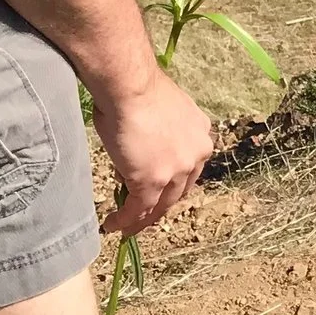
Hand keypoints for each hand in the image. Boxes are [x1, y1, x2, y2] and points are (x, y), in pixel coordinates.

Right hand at [91, 71, 216, 233]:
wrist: (131, 87)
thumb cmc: (138, 91)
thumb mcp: (161, 115)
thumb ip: (159, 137)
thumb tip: (137, 153)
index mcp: (201, 136)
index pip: (188, 170)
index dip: (171, 185)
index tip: (158, 193)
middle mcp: (196, 155)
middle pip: (178, 191)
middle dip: (159, 206)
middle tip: (142, 215)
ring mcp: (177, 170)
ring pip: (160, 204)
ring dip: (142, 219)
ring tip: (127, 227)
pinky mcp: (153, 181)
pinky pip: (140, 209)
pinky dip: (126, 220)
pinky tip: (113, 225)